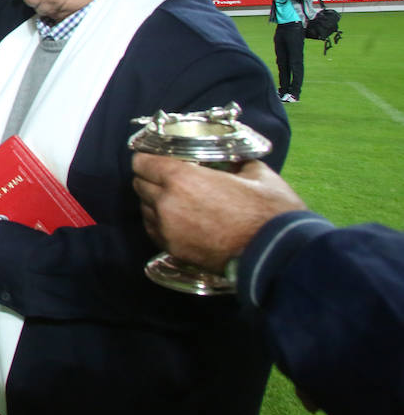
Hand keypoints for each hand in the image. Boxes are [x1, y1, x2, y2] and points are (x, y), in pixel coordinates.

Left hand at [131, 154, 305, 272]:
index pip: (141, 162)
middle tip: (168, 178)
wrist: (275, 256)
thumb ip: (234, 163)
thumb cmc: (268, 212)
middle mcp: (166, 203)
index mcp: (182, 178)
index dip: (147, 158)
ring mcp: (167, 230)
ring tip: (176, 201)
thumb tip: (230, 162)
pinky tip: (178, 221)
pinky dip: (159, 223)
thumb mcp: (256, 174)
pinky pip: (153, 230)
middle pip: (139, 184)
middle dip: (150, 178)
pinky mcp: (172, 250)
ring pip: (144, 208)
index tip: (156, 158)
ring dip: (154, 202)